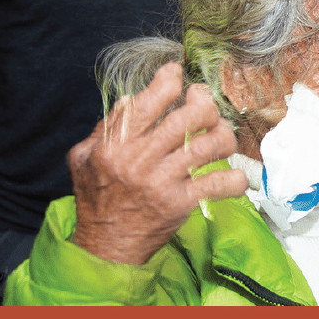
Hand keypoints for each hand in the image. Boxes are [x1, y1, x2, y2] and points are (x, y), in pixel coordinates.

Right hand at [70, 62, 246, 264]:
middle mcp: (140, 161)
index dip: (167, 82)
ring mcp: (163, 183)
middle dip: (203, 104)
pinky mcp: (181, 204)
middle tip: (205, 101)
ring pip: (207, 147)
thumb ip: (105, 127)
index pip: (146, 104)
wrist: (106, 246)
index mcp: (114, 146)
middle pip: (185, 120)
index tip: (177, 73)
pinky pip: (218, 184)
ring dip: (223, 135)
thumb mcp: (84, 158)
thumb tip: (130, 98)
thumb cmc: (97, 198)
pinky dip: (234, 178)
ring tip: (221, 134)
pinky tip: (234, 175)